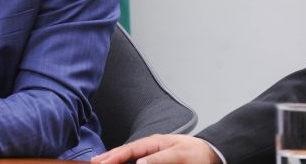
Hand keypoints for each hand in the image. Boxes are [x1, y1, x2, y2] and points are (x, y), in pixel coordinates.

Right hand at [91, 134, 221, 163]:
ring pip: (129, 156)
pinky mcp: (156, 160)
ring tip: (101, 162)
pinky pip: (137, 159)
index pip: (128, 149)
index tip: (100, 162)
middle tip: (94, 162)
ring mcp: (152, 153)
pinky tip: (121, 163)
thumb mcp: (179, 155)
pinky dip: (126, 160)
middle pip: (125, 152)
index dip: (113, 156)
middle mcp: (150, 147)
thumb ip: (159, 159)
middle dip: (108, 156)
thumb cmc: (197, 153)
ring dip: (115, 159)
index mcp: (153, 142)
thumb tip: (139, 162)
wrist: (211, 154)